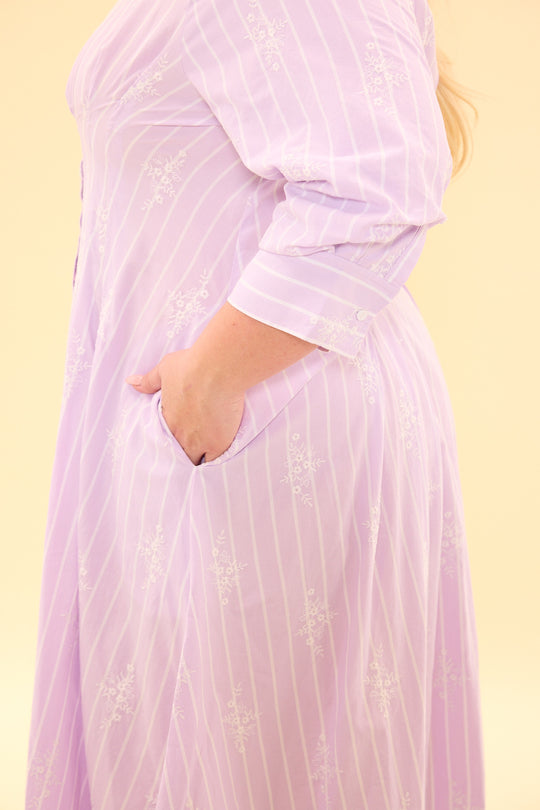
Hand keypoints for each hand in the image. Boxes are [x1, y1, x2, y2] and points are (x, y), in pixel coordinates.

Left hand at [126, 348, 244, 464]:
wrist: (216, 369)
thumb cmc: (190, 366)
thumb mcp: (164, 370)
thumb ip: (149, 381)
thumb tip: (130, 381)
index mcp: (167, 421)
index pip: (163, 442)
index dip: (171, 443)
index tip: (178, 439)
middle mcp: (180, 436)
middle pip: (179, 456)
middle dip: (183, 454)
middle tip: (192, 449)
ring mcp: (200, 442)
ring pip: (195, 462)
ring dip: (198, 458)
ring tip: (205, 454)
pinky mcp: (219, 443)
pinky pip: (214, 462)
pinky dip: (214, 460)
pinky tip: (218, 455)